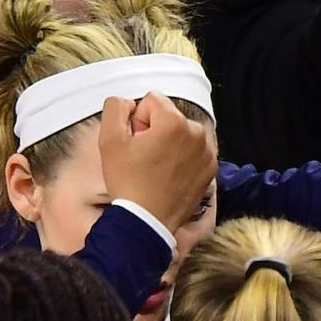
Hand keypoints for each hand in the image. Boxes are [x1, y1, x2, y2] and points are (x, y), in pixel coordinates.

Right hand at [99, 93, 218, 232]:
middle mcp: (196, 134)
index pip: (152, 100)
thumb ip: (116, 108)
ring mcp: (207, 152)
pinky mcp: (211, 168)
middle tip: (144, 156)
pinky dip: (182, 158)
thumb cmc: (129, 183)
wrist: (147, 220)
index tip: (136, 142)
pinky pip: (193, 150)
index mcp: (174, 122)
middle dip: (155, 130)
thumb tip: (130, 104)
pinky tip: (169, 175)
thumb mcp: (109, 140)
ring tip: (156, 167)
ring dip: (169, 144)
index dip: (138, 120)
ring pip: (182, 133)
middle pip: (169, 116)